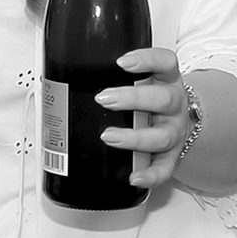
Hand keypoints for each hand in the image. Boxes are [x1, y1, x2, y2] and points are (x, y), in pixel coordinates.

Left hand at [97, 47, 191, 190]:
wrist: (181, 121)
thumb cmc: (153, 99)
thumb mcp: (144, 81)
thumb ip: (112, 78)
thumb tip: (55, 80)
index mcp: (167, 80)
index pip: (165, 62)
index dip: (147, 60)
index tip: (121, 62)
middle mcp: (175, 105)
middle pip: (162, 99)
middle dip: (132, 99)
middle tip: (104, 99)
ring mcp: (175, 131)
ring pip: (161, 136)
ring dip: (134, 138)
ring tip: (109, 136)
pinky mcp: (172, 156)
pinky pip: (165, 168)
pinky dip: (151, 175)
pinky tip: (135, 177)